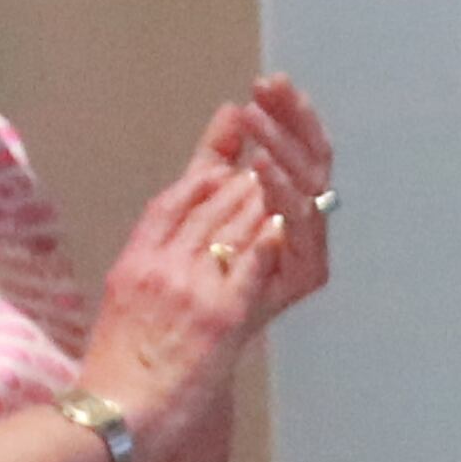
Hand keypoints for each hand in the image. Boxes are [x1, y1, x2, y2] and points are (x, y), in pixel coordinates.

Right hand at [77, 158, 284, 461]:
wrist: (117, 415)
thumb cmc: (114, 374)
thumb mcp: (118, 311)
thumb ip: (144, 280)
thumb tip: (163, 264)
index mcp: (132, 264)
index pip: (168, 205)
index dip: (198, 179)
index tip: (217, 164)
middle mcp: (159, 266)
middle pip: (202, 207)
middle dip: (234, 182)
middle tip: (259, 162)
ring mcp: (191, 287)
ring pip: (229, 227)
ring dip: (256, 202)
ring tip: (275, 186)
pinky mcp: (221, 314)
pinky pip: (249, 265)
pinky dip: (267, 241)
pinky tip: (282, 224)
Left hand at [186, 74, 334, 323]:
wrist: (148, 379)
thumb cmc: (175, 293)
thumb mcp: (192, 211)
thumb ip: (215, 161)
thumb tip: (232, 109)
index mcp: (284, 214)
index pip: (300, 152)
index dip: (290, 115)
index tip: (271, 82)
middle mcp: (299, 240)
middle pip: (312, 168)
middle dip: (290, 124)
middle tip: (268, 90)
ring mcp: (297, 265)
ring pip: (309, 197)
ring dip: (282, 151)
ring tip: (259, 120)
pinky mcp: (288, 289)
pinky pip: (298, 239)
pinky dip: (285, 201)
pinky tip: (264, 168)